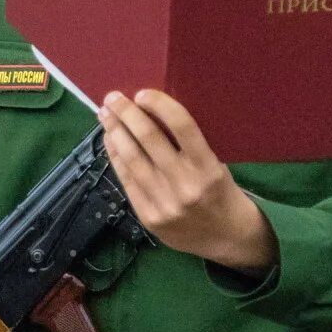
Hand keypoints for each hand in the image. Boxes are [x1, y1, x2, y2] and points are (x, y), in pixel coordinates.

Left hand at [98, 90, 273, 272]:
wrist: (226, 238)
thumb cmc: (221, 193)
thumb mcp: (216, 165)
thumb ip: (190, 145)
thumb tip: (154, 113)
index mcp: (208, 167)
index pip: (182, 126)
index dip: (159, 105)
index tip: (142, 93)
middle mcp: (185, 185)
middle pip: (149, 139)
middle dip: (127, 114)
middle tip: (113, 97)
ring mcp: (164, 203)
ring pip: (132, 159)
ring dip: (114, 133)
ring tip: (105, 116)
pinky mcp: (148, 217)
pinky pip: (127, 181)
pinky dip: (116, 157)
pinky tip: (110, 142)